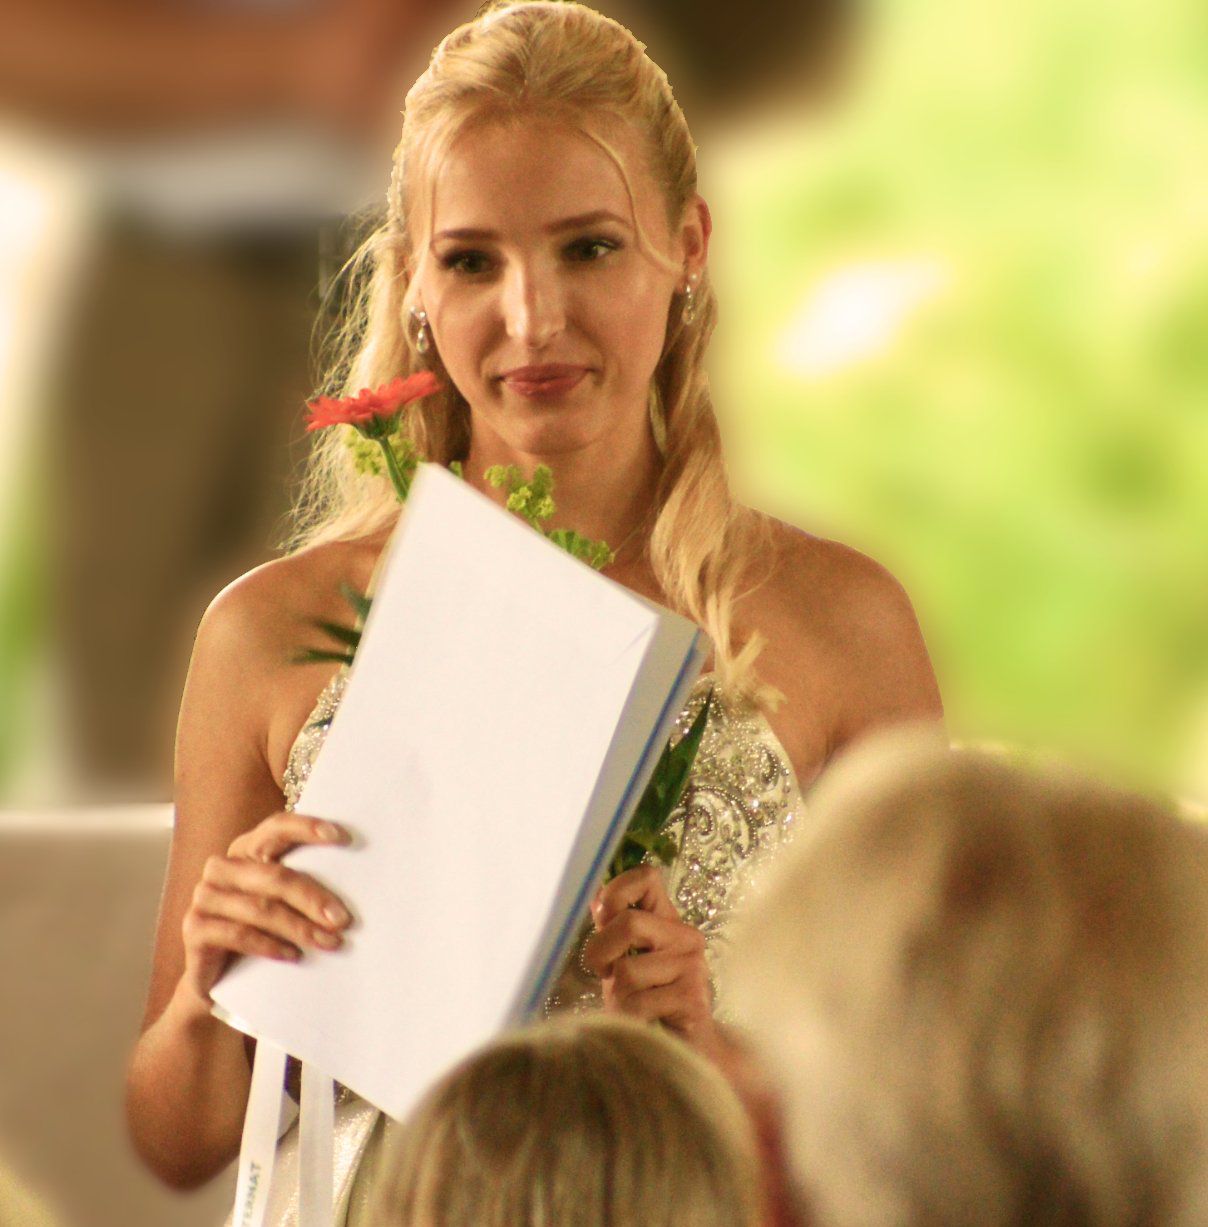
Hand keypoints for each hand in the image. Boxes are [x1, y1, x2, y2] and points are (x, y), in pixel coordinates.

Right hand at [179, 812, 351, 1005]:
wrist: (220, 977)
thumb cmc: (261, 932)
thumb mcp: (284, 905)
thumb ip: (304, 886)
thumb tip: (348, 893)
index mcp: (246, 850)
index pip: (276, 828)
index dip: (306, 828)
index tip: (341, 837)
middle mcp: (222, 868)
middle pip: (275, 876)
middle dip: (313, 898)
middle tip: (342, 919)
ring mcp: (204, 896)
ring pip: (260, 908)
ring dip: (299, 928)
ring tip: (329, 942)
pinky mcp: (193, 928)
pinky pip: (238, 934)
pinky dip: (270, 945)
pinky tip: (294, 955)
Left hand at [582, 865, 721, 1057]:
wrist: (688, 1051)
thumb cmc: (649, 1002)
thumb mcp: (625, 961)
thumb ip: (612, 931)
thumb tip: (594, 897)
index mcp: (666, 921)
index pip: (646, 877)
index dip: (616, 892)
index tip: (603, 920)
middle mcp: (685, 937)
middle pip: (629, 923)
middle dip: (600, 952)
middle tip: (601, 973)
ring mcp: (692, 967)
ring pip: (628, 971)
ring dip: (616, 996)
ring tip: (628, 1007)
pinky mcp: (692, 998)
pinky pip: (638, 1003)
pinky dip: (628, 1018)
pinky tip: (642, 1023)